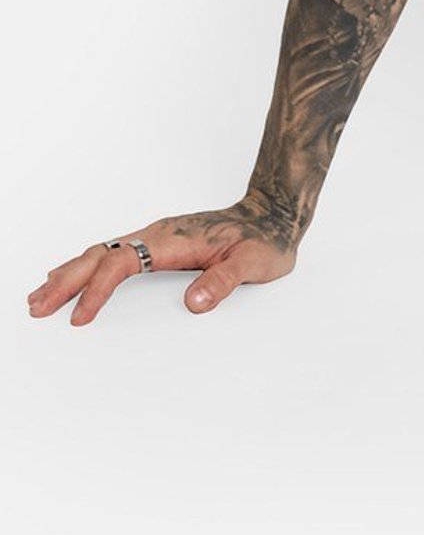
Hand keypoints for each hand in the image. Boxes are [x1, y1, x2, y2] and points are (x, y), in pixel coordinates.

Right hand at [26, 196, 299, 324]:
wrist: (275, 215)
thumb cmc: (265, 241)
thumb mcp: (254, 264)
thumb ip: (224, 282)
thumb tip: (194, 304)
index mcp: (173, 239)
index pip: (122, 263)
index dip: (98, 290)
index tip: (79, 318)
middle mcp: (158, 233)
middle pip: (99, 254)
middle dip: (66, 281)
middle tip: (36, 308)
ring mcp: (156, 236)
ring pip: (101, 251)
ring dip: (69, 273)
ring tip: (39, 296)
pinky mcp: (159, 242)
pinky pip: (113, 253)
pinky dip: (86, 267)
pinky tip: (72, 277)